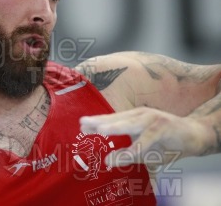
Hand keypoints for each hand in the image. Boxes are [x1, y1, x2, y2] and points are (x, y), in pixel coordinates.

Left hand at [79, 107, 212, 167]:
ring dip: (115, 126)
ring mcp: (152, 118)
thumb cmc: (167, 142)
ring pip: (130, 124)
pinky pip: (148, 138)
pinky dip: (139, 146)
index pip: (112, 119)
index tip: (81, 126)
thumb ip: (126, 154)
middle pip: (117, 118)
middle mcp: (140, 115)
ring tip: (100, 129)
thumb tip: (107, 161)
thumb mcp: (144, 151)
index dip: (97, 122)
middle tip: (83, 123)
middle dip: (100, 121)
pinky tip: (129, 153)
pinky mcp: (164, 126)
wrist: (195, 135)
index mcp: (134, 118)